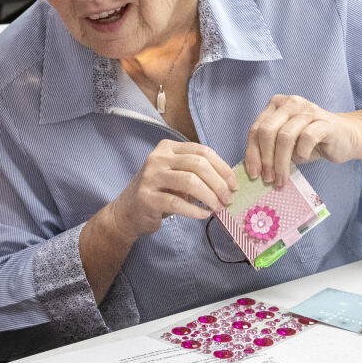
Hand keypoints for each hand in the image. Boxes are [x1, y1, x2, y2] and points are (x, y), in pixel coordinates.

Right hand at [106, 139, 236, 239]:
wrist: (127, 211)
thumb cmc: (159, 192)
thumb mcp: (177, 176)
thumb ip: (197, 173)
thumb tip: (228, 182)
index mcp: (168, 148)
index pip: (202, 151)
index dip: (222, 167)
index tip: (234, 184)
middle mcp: (158, 158)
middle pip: (198, 164)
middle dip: (218, 183)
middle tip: (229, 198)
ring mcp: (151, 177)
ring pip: (189, 182)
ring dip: (209, 196)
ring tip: (218, 207)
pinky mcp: (147, 198)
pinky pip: (177, 203)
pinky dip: (194, 210)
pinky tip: (203, 215)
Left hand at [245, 95, 361, 184]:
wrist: (346, 137)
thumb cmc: (312, 142)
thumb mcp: (286, 145)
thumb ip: (270, 150)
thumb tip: (254, 170)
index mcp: (276, 106)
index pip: (256, 129)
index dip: (252, 153)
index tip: (253, 174)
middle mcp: (290, 104)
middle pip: (267, 131)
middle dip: (265, 158)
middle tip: (268, 178)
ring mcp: (308, 110)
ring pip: (285, 137)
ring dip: (281, 162)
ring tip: (282, 178)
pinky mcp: (324, 121)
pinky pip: (307, 137)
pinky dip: (302, 152)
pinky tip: (303, 158)